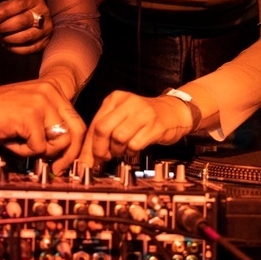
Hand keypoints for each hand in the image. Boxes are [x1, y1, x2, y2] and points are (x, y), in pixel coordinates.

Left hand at [0, 0, 51, 53]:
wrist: (38, 19)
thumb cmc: (20, 11)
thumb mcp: (11, 5)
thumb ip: (1, 12)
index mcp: (34, 0)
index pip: (19, 4)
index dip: (4, 12)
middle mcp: (44, 13)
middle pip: (22, 21)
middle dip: (4, 27)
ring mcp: (46, 29)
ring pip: (26, 37)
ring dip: (8, 39)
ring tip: (0, 38)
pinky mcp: (45, 42)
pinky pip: (29, 49)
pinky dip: (15, 49)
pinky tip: (7, 45)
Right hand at [0, 78, 84, 174]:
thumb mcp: (30, 113)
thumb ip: (50, 125)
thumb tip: (68, 151)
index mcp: (53, 89)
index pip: (78, 121)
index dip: (76, 145)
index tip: (66, 160)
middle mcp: (51, 91)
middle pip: (77, 131)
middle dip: (69, 155)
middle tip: (58, 168)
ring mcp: (41, 102)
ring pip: (60, 141)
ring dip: (41, 151)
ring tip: (22, 144)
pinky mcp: (30, 115)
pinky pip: (39, 147)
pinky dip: (24, 151)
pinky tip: (11, 141)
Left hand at [78, 91, 194, 167]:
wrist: (173, 111)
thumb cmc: (143, 117)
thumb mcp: (121, 117)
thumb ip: (104, 133)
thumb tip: (88, 157)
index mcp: (115, 99)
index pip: (95, 123)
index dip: (89, 145)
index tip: (87, 160)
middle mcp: (128, 103)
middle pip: (103, 129)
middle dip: (100, 149)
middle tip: (104, 157)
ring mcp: (142, 113)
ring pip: (118, 138)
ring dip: (118, 151)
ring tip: (122, 150)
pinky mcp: (155, 126)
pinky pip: (135, 144)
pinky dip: (131, 152)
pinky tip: (133, 149)